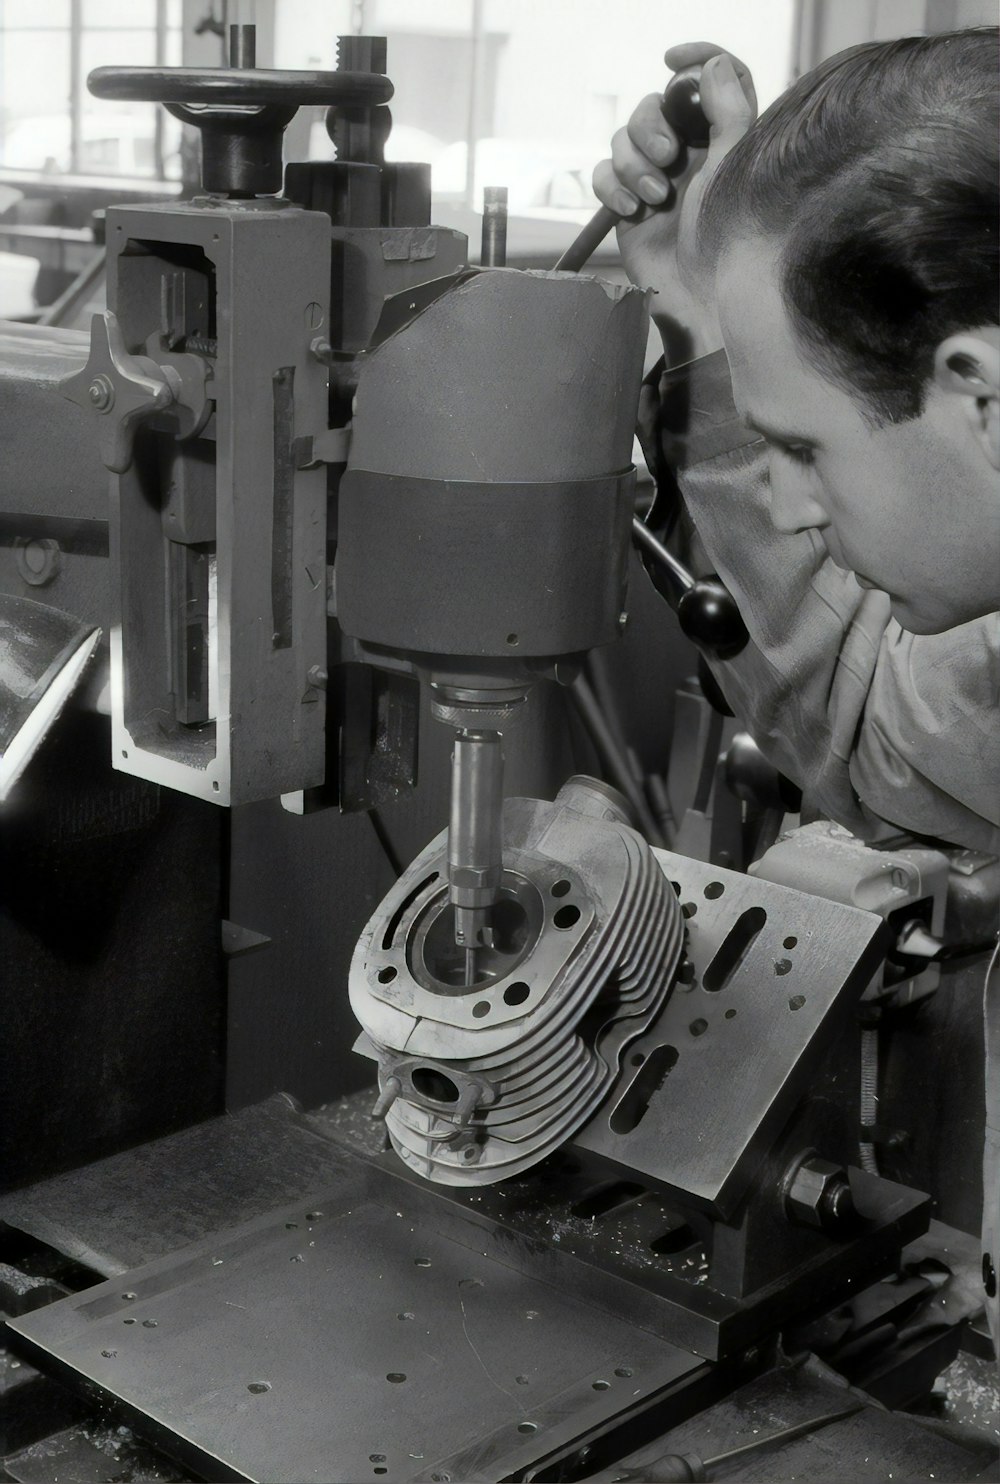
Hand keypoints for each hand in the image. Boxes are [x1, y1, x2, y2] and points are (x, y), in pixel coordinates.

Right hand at [593, 43, 755, 359]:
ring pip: (623, 138)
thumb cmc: (727, 237)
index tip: (672, 59)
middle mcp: (688, 153)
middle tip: (668, 160)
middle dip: (651, 127)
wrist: (699, 296)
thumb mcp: (734, 167)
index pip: (709, 78)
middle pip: (654, 106)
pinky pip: (603, 174)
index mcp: (721, 136)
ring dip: (633, 164)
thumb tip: (712, 65)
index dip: (694, 58)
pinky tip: (631, 211)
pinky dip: (612, 187)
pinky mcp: (627, 203)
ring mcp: (655, 178)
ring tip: (655, 199)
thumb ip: (728, 110)